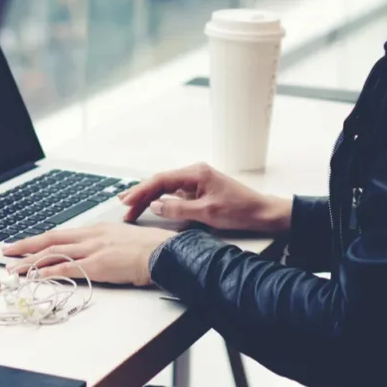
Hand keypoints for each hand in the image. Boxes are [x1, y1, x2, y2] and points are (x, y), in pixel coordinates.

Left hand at [2, 223, 176, 285]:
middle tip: (7, 251)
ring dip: (30, 261)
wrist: (165, 252)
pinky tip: (35, 277)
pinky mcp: (97, 265)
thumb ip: (107, 244)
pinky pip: (66, 269)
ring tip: (13, 269)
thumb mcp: (124, 239)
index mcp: (97, 229)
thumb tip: (97, 251)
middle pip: (50, 239)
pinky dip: (48, 273)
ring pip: (53, 253)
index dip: (40, 239)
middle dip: (26, 246)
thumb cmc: (151, 248)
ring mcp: (93, 249)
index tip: (25, 244)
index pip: (61, 233)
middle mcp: (91, 235)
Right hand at [120, 162, 291, 234]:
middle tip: (124, 205)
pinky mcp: (200, 190)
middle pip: (161, 182)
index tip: (127, 201)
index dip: (142, 191)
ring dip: (150, 198)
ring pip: (166, 187)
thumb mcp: (207, 213)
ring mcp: (197, 181)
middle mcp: (194, 173)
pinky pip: (176, 193)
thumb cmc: (239, 211)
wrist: (262, 212)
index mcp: (195, 173)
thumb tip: (156, 206)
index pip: (161, 179)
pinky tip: (152, 207)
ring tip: (132, 208)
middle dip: (141, 193)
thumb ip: (178, 209)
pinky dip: (162, 201)